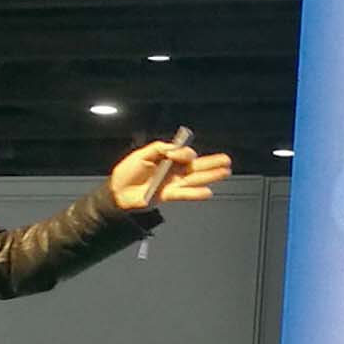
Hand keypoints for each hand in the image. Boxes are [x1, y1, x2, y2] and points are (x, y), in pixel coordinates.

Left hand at [110, 140, 235, 209]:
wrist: (116, 192)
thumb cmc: (126, 172)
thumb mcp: (141, 154)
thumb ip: (159, 148)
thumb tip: (175, 148)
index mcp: (167, 159)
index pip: (183, 154)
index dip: (185, 153)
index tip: (179, 154)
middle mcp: (172, 171)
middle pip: (195, 166)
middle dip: (211, 163)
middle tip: (226, 160)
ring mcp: (172, 183)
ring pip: (194, 178)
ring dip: (210, 176)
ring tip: (225, 172)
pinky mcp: (168, 195)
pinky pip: (184, 193)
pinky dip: (195, 193)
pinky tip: (207, 192)